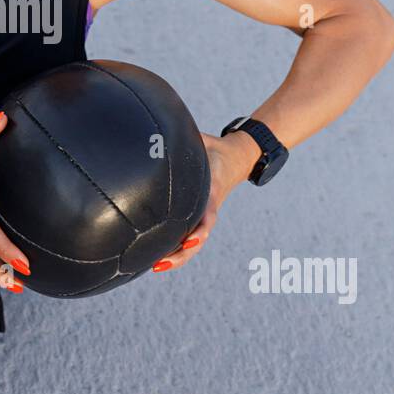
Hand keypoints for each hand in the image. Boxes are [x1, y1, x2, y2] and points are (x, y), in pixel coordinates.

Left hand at [149, 130, 256, 273]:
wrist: (237, 156)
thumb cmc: (213, 147)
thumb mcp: (202, 141)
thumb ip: (184, 138)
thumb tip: (161, 126)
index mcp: (210, 190)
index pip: (207, 215)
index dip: (200, 230)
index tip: (190, 241)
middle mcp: (208, 207)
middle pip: (198, 237)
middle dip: (181, 253)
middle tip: (160, 264)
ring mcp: (204, 214)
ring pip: (194, 242)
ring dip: (178, 256)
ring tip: (156, 267)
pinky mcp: (199, 215)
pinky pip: (189, 235)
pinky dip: (176, 247)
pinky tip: (157, 256)